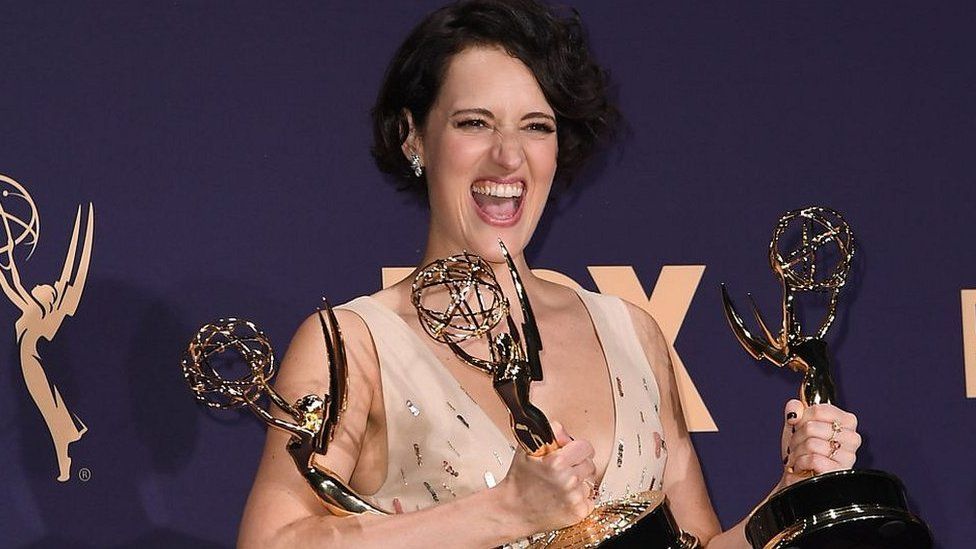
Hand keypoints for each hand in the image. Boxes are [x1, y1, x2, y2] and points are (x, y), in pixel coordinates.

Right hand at [492, 421, 596, 535]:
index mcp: (557, 461)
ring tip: (561, 485)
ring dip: (579, 482)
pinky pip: (590, 499)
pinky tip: (564, 497)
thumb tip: (566, 432)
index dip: (578, 449)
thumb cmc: (519, 481)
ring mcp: (574, 497)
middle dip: (578, 465)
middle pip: (590, 464)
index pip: (586, 447)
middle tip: (562, 471)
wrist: (513, 510)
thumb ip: (550, 433)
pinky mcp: (578, 512)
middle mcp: (568, 479)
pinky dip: (580, 498)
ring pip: (590, 482)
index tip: (571, 453)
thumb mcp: (527, 448)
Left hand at [780, 399, 861, 485]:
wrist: (799, 477)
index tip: (801, 426)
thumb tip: (795, 412)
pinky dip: (800, 463)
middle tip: (798, 446)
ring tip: (799, 457)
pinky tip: (802, 467)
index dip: (803, 418)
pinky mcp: (839, 472)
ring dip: (797, 452)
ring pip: (811, 443)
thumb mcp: (795, 424)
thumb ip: (794, 408)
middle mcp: (853, 438)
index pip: (819, 410)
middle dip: (796, 437)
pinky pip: (813, 459)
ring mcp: (849, 456)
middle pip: (811, 427)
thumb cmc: (802, 450)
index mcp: (846, 421)